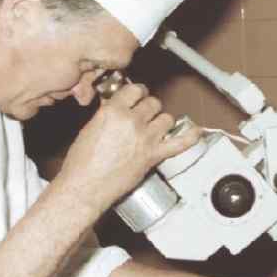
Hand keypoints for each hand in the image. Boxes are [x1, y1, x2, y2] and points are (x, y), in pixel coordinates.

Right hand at [55, 83, 200, 213]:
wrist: (85, 186)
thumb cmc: (82, 162)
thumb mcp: (91, 128)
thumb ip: (108, 114)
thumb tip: (117, 106)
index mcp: (114, 111)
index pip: (135, 90)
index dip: (137, 93)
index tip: (138, 96)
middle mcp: (132, 121)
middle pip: (153, 103)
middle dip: (149, 108)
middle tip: (144, 115)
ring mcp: (146, 138)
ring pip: (167, 119)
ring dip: (162, 122)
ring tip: (156, 127)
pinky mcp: (153, 156)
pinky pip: (179, 143)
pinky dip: (190, 137)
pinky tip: (195, 132)